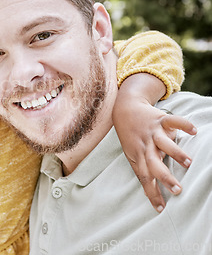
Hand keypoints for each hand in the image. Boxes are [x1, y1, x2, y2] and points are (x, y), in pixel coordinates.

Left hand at [113, 93, 195, 211]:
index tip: (161, 208)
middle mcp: (146, 146)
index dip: (151, 193)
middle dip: (164, 177)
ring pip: (163, 143)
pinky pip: (172, 121)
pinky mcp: (161, 120)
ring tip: (189, 163)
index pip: (144, 178)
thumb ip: (142, 171)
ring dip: (175, 153)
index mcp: (139, 156)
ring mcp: (153, 132)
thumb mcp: (132, 155)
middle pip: (153, 163)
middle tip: (177, 190)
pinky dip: (183, 125)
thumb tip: (148, 193)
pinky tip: (194, 131)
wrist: (124, 110)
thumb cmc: (131, 138)